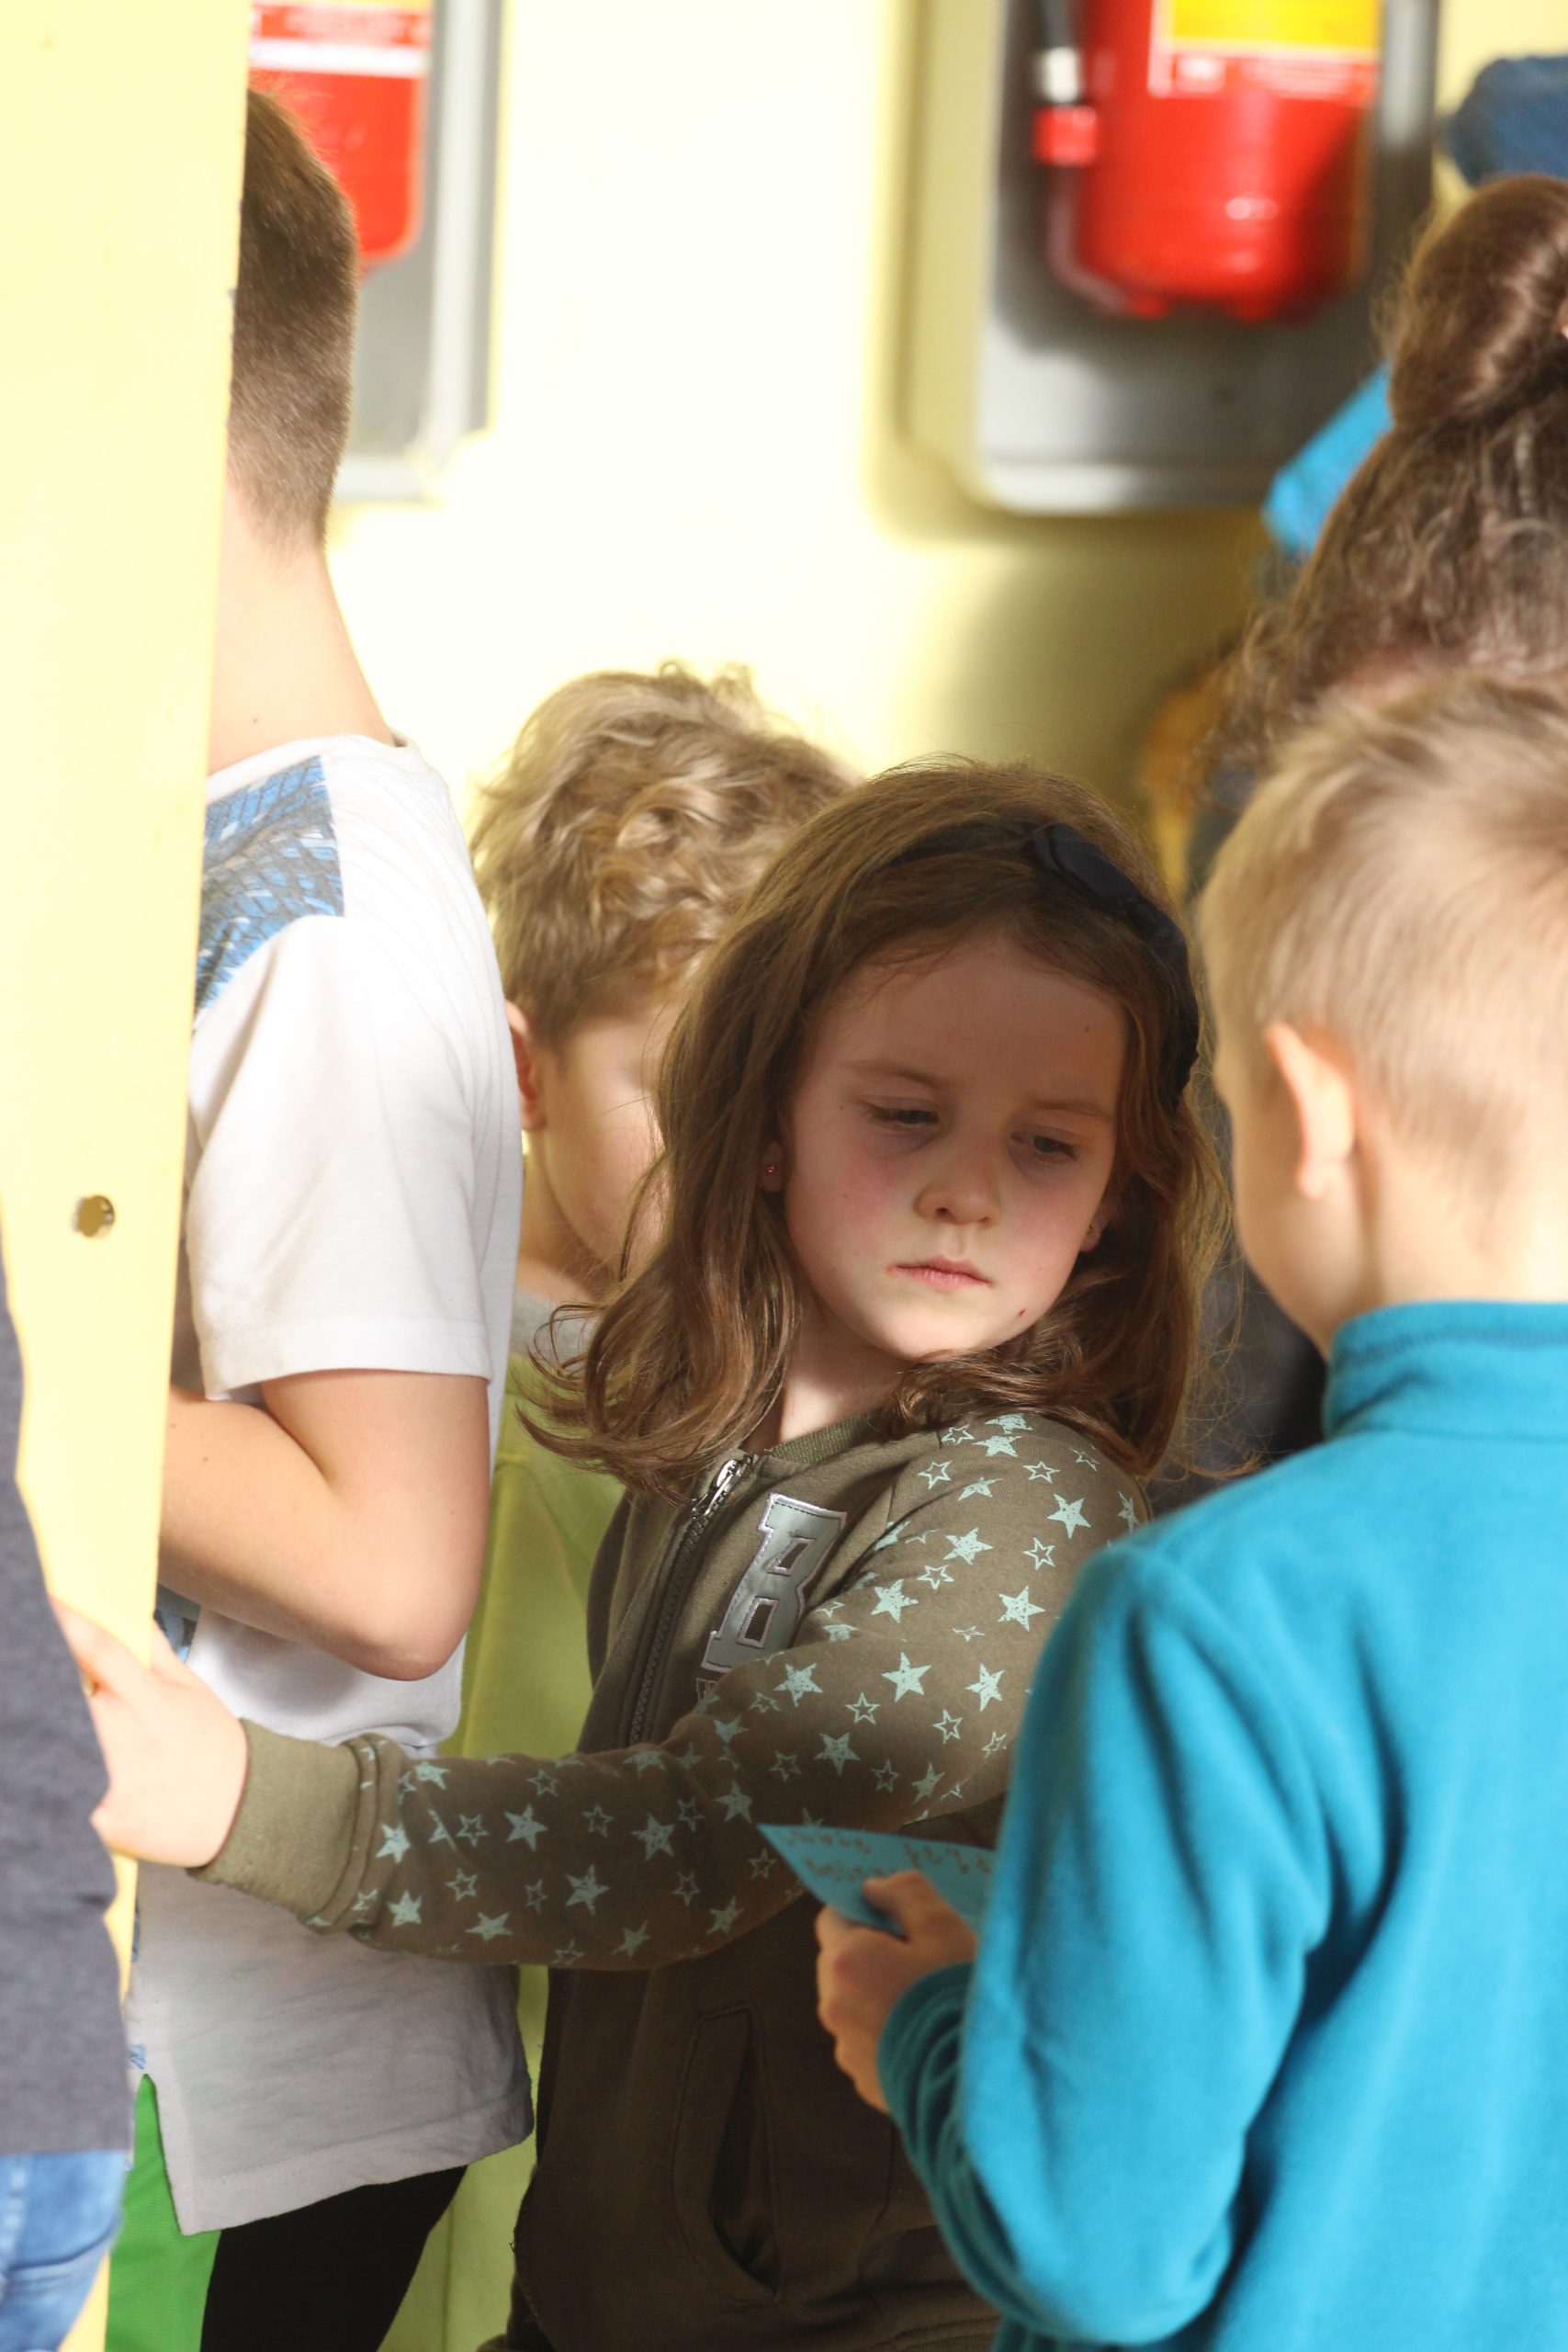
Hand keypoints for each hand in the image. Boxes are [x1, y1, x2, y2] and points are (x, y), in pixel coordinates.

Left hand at [55, 1605, 249, 1867]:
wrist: (238, 1812)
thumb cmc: (214, 1748)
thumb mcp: (191, 1689)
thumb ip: (153, 1651)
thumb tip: (127, 1613)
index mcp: (146, 1699)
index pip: (98, 1649)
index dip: (67, 1621)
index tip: (47, 1600)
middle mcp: (121, 1737)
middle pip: (63, 1698)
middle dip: (50, 1686)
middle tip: (46, 1675)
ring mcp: (107, 1782)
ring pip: (58, 1746)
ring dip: (52, 1735)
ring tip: (62, 1733)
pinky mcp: (98, 1820)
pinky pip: (66, 1792)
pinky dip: (63, 1782)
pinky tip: (73, 1775)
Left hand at [815, 1871, 977, 2111]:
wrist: (979, 2086)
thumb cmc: (959, 1998)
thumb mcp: (943, 1928)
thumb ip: (906, 1894)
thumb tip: (875, 1887)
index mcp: (845, 1963)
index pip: (832, 1918)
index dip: (865, 1912)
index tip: (898, 1920)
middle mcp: (834, 2007)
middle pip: (843, 1963)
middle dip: (874, 1954)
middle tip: (922, 1959)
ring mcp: (848, 2051)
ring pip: (856, 2004)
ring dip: (882, 1995)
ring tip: (930, 2001)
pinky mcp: (867, 2083)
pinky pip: (871, 2043)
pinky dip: (891, 2033)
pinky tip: (930, 2035)